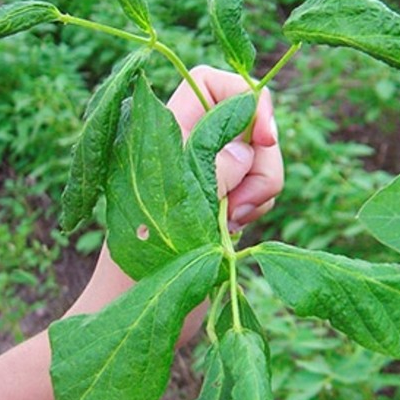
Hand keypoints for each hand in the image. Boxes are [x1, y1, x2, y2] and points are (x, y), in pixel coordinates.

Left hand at [67, 66, 282, 323]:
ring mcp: (206, 174)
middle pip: (247, 121)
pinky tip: (235, 231)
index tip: (266, 139)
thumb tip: (249, 148)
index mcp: (163, 135)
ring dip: (259, 189)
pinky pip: (257, 185)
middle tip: (239, 205)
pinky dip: (257, 204)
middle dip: (261, 160)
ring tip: (231, 225)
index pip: (211, 83)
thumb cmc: (139, 270)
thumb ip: (213, 172)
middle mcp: (186, 147)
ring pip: (258, 156)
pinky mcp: (220, 199)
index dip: (246, 98)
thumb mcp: (178, 216)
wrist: (133, 316)